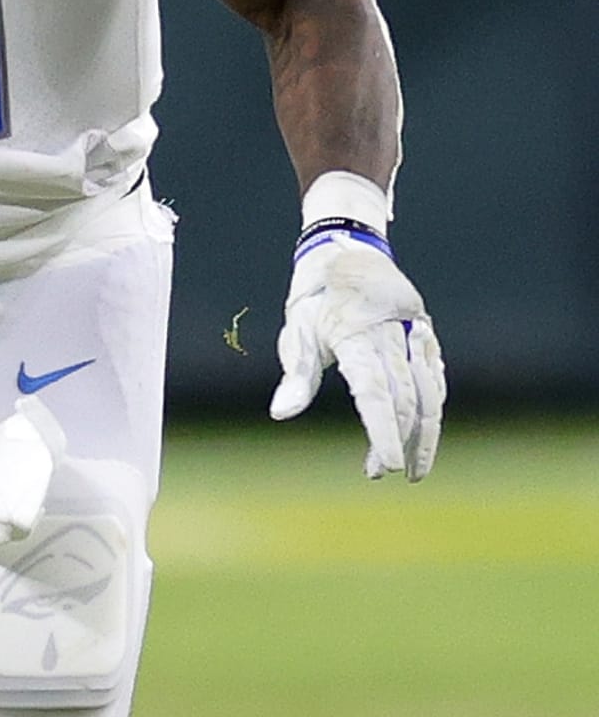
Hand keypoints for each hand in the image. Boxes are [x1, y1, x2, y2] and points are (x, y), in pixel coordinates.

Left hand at [269, 223, 444, 479]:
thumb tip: (281, 414)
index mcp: (356, 334)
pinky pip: (435, 372)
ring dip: (425, 431)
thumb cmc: (314, 295)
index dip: (382, 433)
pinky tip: (427, 430)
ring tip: (415, 466)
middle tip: (383, 472)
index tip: (385, 468)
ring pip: (430, 388)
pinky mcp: (425, 327)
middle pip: (406, 397)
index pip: (374, 394)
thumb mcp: (297, 329)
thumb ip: (297, 376)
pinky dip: (435, 403)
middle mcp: (391, 331)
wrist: (345, 244)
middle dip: (400, 440)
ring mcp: (414, 328)